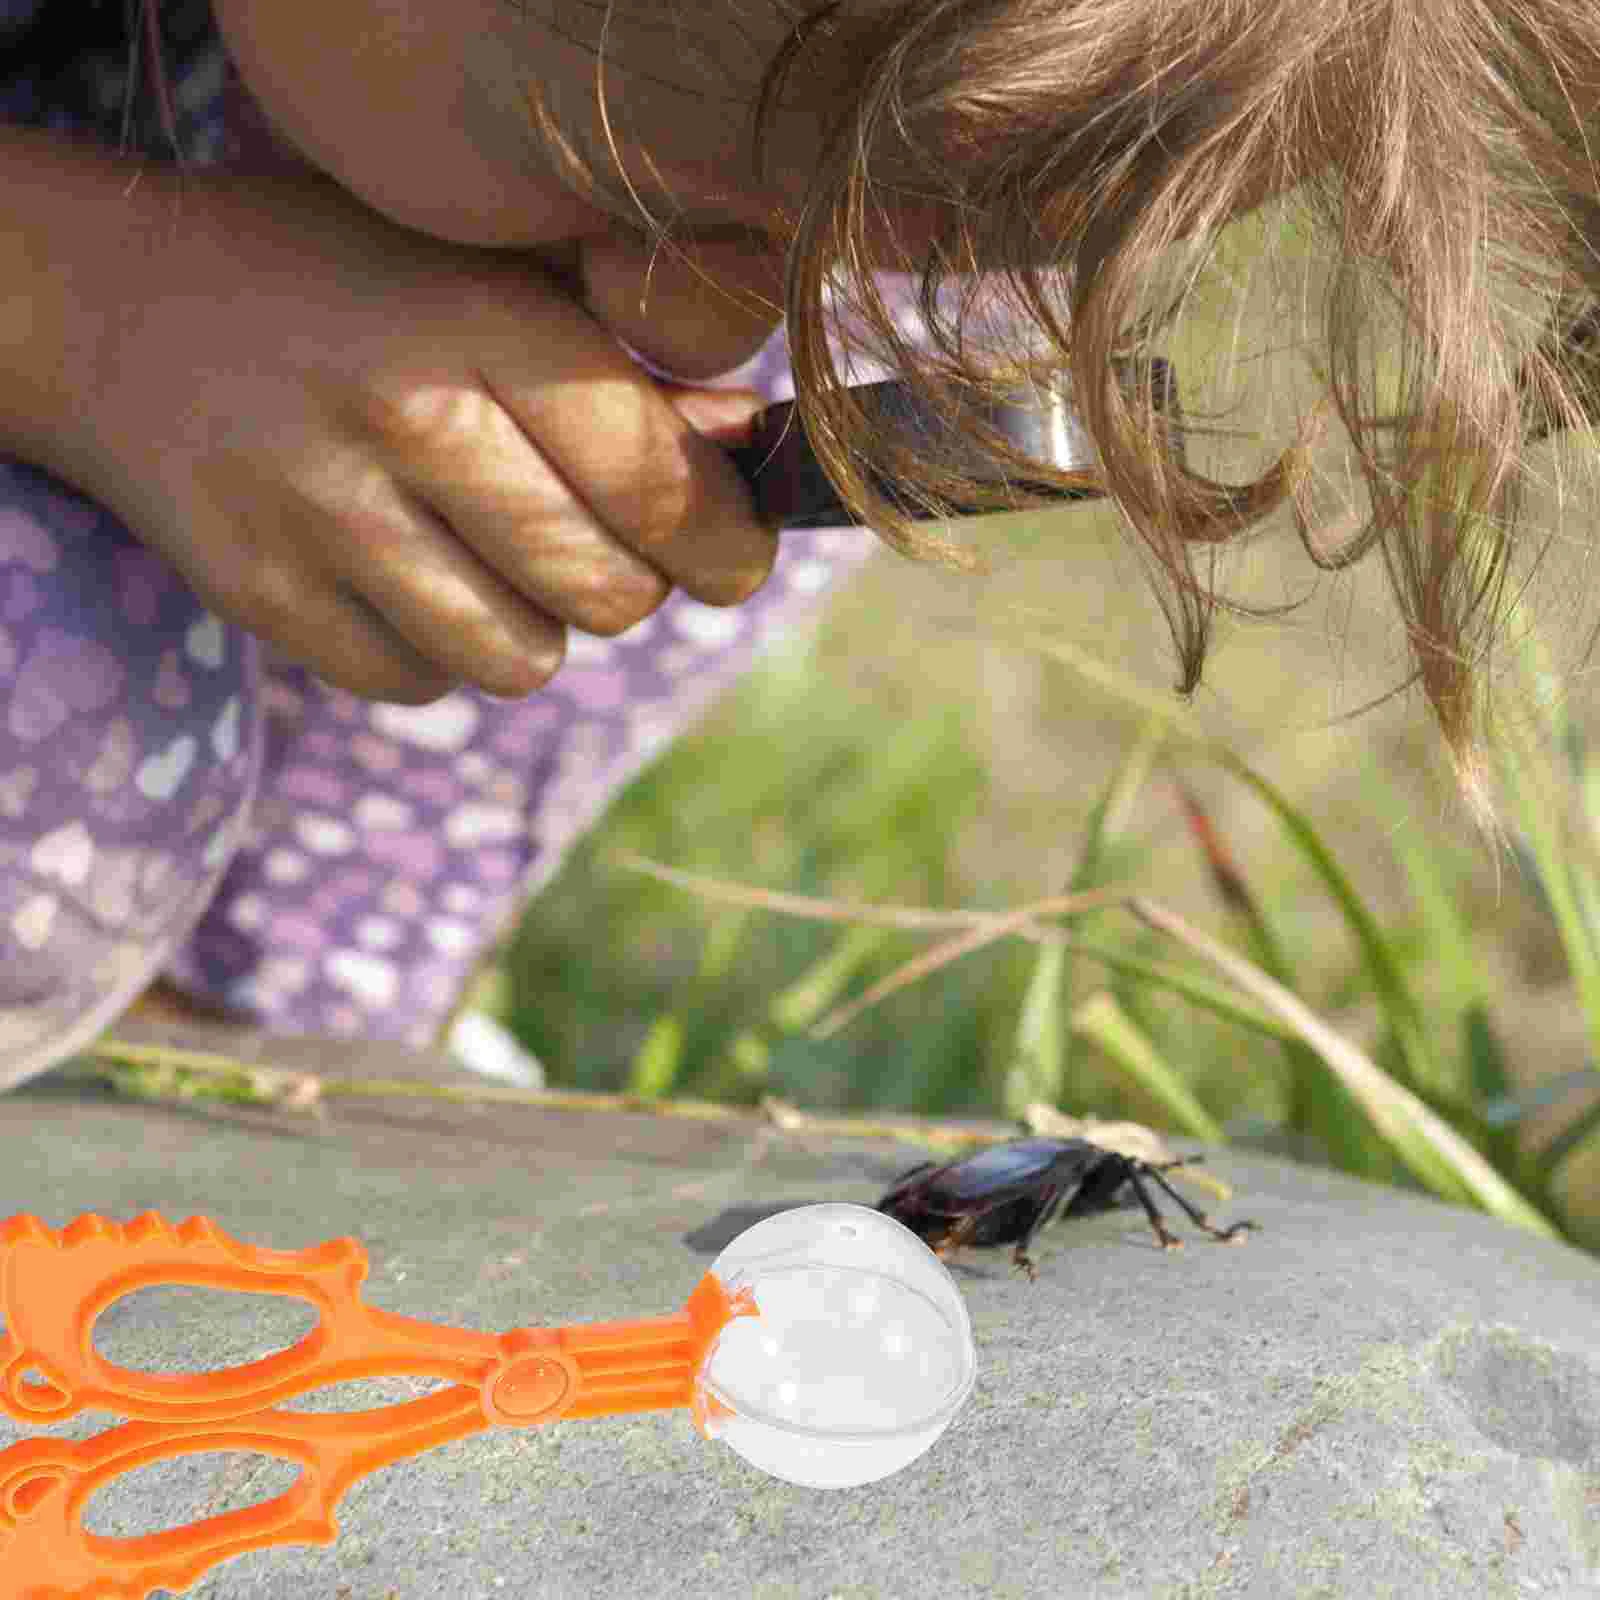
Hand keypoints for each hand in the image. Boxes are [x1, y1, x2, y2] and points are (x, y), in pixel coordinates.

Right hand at [59, 168, 782, 701]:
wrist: (123, 306)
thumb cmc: (349, 285)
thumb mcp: (491, 271)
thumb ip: (629, 366)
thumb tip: (748, 452)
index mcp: (483, 319)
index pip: (656, 482)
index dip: (725, 542)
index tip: (733, 554)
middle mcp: (407, 419)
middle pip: (606, 593)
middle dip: (634, 586)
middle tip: (605, 545)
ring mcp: (324, 516)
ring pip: (522, 661)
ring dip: (538, 626)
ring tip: (500, 557)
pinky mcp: (265, 595)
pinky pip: (422, 685)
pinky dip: (441, 652)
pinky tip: (414, 578)